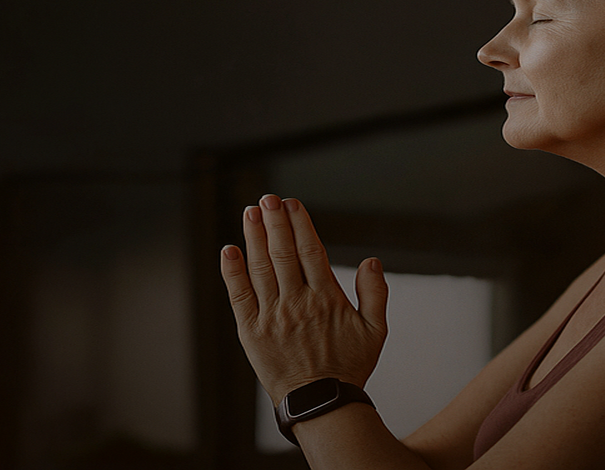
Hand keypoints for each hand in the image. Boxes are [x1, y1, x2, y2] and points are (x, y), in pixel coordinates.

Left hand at [220, 194, 389, 403]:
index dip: (300, 224)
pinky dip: (232, 271)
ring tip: (250, 213)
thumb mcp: (375, 332)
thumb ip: (375, 294)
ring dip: (253, 237)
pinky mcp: (251, 332)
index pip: (311, 251)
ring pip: (260, 268)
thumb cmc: (349, 368)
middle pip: (283, 253)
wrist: (321, 404)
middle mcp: (297, 303)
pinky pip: (239, 296)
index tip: (292, 204)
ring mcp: (272, 317)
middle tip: (267, 199)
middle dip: (274, 222)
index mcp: (326, 299)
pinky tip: (229, 250)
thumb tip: (372, 261)